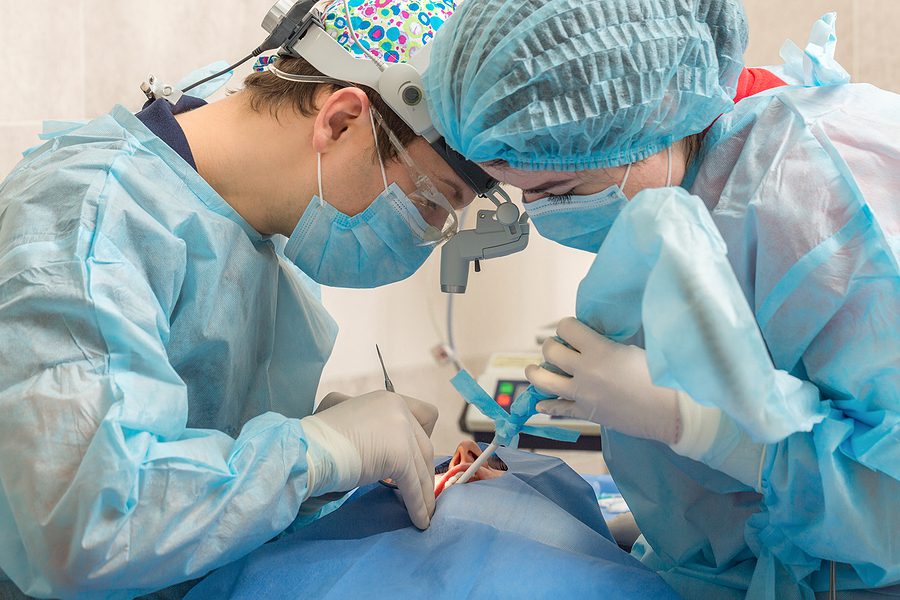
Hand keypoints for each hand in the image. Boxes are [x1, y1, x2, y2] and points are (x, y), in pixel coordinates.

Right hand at [301, 391, 437, 527]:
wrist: (304, 450)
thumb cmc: (315, 442)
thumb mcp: (351, 425)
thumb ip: (373, 431)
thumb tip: (386, 456)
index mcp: (386, 398)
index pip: (424, 415)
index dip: (422, 438)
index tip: (414, 459)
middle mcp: (397, 407)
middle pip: (424, 444)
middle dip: (424, 470)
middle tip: (421, 491)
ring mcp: (400, 428)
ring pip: (421, 466)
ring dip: (425, 492)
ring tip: (425, 513)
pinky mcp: (399, 454)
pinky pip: (413, 484)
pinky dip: (417, 504)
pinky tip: (419, 520)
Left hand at [526, 317, 682, 443]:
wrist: (670, 411)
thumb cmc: (658, 376)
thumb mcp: (631, 349)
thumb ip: (606, 344)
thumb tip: (588, 340)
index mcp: (598, 350)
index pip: (566, 328)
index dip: (567, 325)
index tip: (571, 329)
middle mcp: (585, 371)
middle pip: (551, 351)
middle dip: (551, 346)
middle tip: (556, 348)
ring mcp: (582, 394)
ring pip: (544, 381)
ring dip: (535, 372)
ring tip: (534, 369)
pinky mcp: (586, 413)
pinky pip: (558, 408)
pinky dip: (547, 404)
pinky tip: (541, 402)